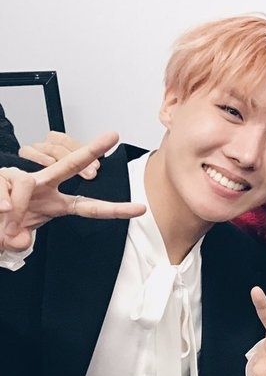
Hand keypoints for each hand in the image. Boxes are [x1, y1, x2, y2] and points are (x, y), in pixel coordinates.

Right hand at [1, 132, 144, 252]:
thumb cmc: (2, 226)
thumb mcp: (15, 239)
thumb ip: (20, 240)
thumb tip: (18, 236)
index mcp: (56, 204)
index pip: (89, 206)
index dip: (114, 209)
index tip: (141, 209)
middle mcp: (44, 186)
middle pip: (71, 164)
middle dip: (92, 149)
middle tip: (113, 135)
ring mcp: (23, 178)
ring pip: (26, 181)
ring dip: (15, 204)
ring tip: (7, 218)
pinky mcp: (3, 174)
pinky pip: (6, 184)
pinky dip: (1, 200)